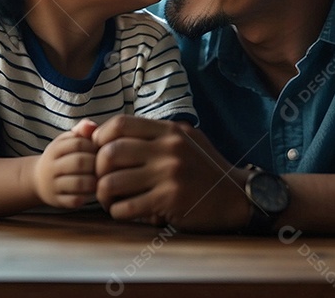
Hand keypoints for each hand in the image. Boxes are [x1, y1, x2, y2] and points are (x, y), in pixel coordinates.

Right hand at [31, 120, 98, 208]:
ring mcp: (53, 185)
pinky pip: (74, 201)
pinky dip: (85, 198)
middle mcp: (51, 167)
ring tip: (99, 180)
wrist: (38, 180)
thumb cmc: (62, 157)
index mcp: (55, 149)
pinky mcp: (57, 201)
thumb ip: (81, 131)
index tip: (100, 151)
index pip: (78, 143)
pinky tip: (90, 193)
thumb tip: (93, 125)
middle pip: (79, 162)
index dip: (93, 147)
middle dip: (95, 165)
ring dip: (93, 182)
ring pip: (77, 183)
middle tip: (104, 167)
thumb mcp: (67, 141)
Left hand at [92, 115, 249, 231]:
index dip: (100, 136)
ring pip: (112, 182)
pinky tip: (121, 211)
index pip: (120, 124)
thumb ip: (150, 135)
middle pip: (110, 152)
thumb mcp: (183, 140)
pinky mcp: (170, 200)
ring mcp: (169, 175)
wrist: (237, 196)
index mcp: (169, 131)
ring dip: (102, 194)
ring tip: (107, 199)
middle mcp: (168, 149)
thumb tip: (102, 131)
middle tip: (99, 179)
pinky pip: (126, 207)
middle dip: (96, 169)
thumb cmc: (204, 168)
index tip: (97, 150)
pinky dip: (116, 211)